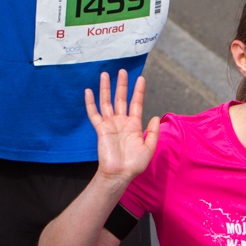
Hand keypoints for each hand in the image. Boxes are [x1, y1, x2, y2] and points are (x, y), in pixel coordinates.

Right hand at [86, 70, 159, 185]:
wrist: (119, 174)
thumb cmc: (134, 164)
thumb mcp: (149, 148)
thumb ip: (153, 132)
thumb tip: (156, 116)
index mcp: (134, 125)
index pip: (136, 103)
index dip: (138, 91)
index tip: (141, 78)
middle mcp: (121, 121)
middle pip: (121, 98)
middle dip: (122, 84)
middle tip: (122, 70)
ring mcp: (110, 124)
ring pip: (107, 102)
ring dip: (106, 88)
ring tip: (105, 74)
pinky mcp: (101, 129)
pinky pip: (94, 113)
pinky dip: (90, 102)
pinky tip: (89, 91)